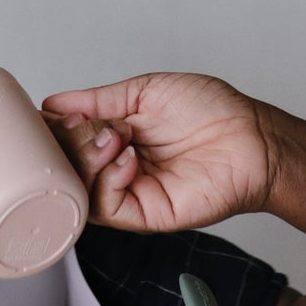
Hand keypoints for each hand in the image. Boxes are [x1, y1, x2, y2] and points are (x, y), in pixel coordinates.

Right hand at [43, 72, 272, 231]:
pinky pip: (107, 208)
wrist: (251, 136)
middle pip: (66, 168)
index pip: (66, 142)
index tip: (56, 114)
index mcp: (114, 138)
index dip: (55, 130)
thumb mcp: (145, 91)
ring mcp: (130, 193)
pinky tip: (128, 160)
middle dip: (69, 143)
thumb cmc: (211, 110)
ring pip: (80, 191)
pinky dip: (107, 182)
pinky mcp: (146, 214)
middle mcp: (117, 168)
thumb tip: (53, 104)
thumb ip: (98, 101)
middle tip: (91, 125)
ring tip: (114, 138)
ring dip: (87, 161)